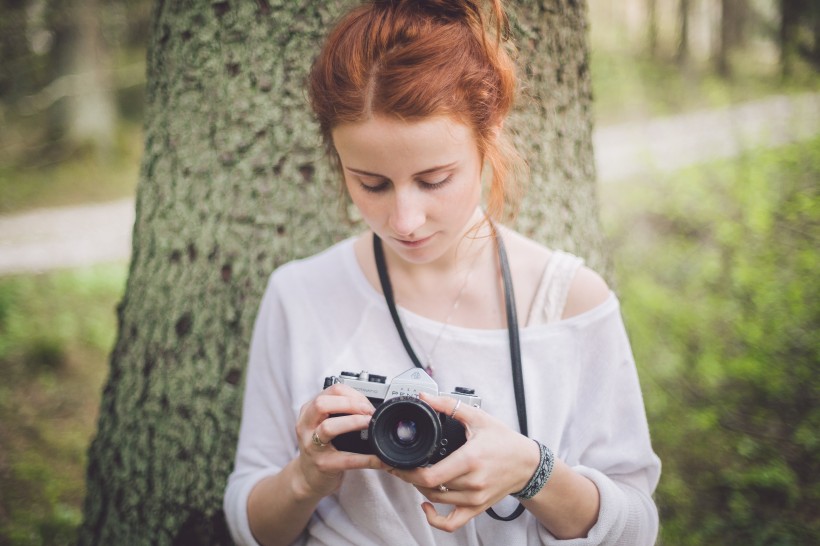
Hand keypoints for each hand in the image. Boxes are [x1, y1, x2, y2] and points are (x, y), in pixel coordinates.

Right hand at [293, 383, 386, 499]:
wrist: (307, 478)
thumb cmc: (320, 448)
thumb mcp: (322, 423)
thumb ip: (339, 412)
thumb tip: (369, 406)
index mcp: (309, 411)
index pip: (331, 391)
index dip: (353, 394)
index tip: (367, 403)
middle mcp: (306, 426)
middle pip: (322, 404)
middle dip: (350, 404)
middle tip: (368, 411)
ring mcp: (312, 446)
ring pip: (328, 427)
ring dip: (353, 422)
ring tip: (370, 424)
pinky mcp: (322, 465)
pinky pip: (346, 459)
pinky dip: (365, 459)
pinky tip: (378, 459)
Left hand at [387, 392, 539, 531]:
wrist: (527, 463)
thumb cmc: (504, 441)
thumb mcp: (478, 417)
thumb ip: (449, 406)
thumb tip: (425, 397)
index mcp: (470, 459)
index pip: (430, 476)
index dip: (407, 472)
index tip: (395, 464)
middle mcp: (472, 483)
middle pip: (429, 488)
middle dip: (410, 476)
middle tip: (401, 466)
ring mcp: (474, 499)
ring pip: (437, 500)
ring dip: (421, 489)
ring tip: (416, 475)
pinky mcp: (477, 508)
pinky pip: (452, 523)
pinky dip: (435, 519)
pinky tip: (426, 505)